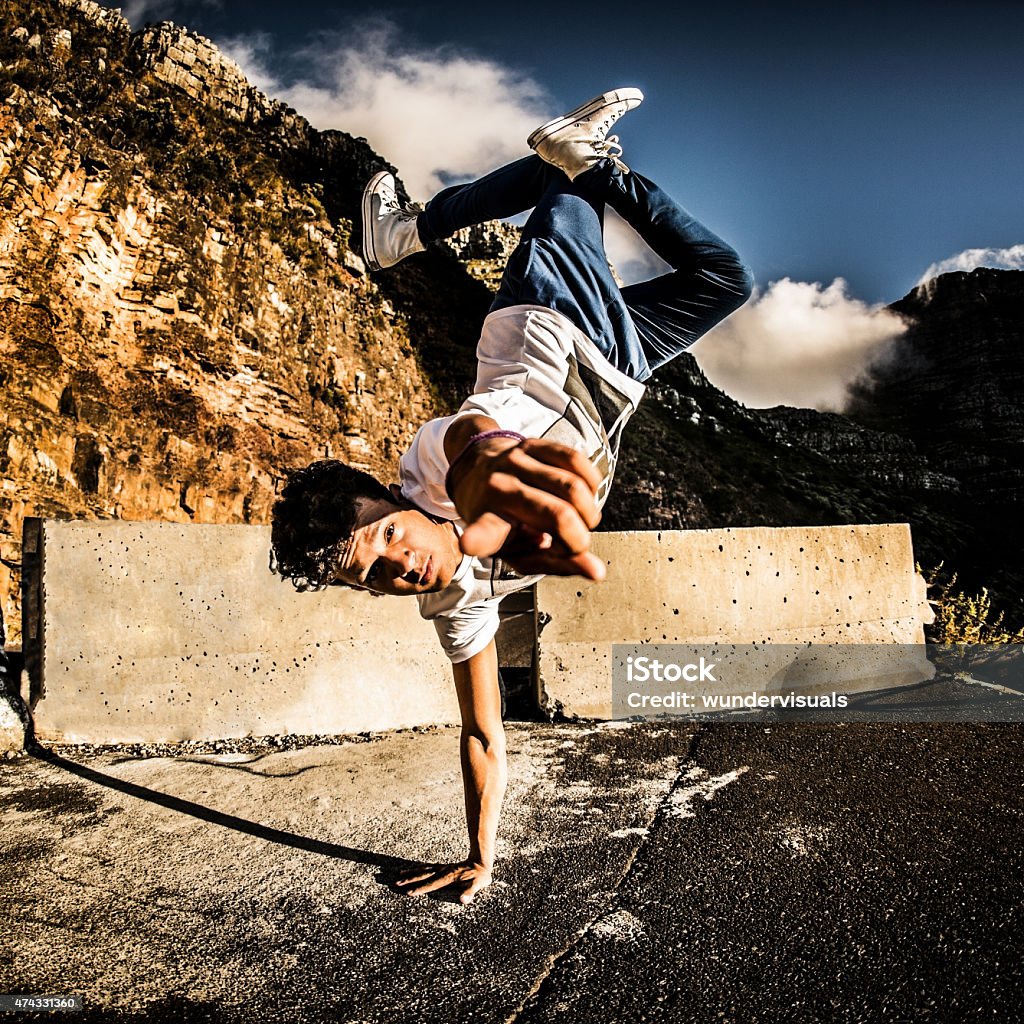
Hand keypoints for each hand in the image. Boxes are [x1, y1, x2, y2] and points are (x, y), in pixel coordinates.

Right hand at [394, 860, 493, 903]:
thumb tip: (463, 900)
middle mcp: (443, 871)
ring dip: (411, 872)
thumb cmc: (480, 876)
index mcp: (449, 877)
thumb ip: (470, 892)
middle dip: (410, 879)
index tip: (409, 892)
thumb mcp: (478, 885)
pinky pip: (427, 868)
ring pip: (423, 870)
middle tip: (396, 883)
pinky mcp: (442, 868)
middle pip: (423, 875)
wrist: (481, 861)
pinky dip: (418, 869)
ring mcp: (442, 868)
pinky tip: (412, 870)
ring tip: (399, 874)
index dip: (420, 888)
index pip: (432, 884)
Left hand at [448, 436, 605, 579]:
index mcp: (488, 521)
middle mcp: (498, 488)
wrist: (478, 471)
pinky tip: (584, 495)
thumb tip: (598, 571)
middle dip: (580, 538)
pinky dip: (590, 484)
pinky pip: (576, 461)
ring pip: (574, 487)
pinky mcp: (531, 443)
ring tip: (582, 520)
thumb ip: (557, 563)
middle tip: (577, 544)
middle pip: (560, 515)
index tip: (469, 544)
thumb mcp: (519, 551)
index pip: (485, 532)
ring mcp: (515, 462)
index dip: (479, 539)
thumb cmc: (504, 521)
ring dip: (590, 512)